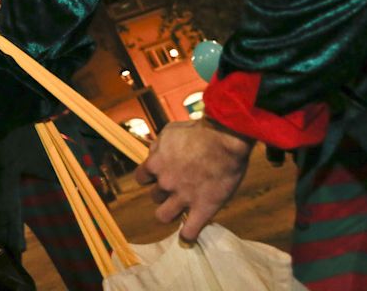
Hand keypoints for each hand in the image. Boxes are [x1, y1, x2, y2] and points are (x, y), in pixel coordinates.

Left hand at [133, 118, 253, 240]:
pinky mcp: (203, 208)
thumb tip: (152, 154)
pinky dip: (187, 236)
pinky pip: (190, 231)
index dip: (151, 177)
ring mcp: (183, 197)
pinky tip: (189, 235)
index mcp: (155, 164)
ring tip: (179, 210)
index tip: (160, 175)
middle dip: (164, 192)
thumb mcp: (170, 131)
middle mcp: (165, 182)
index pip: (141, 178)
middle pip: (154, 196)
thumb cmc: (199, 131)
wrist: (225, 139)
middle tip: (178, 187)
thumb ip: (158, 146)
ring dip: (170, 212)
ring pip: (164, 216)